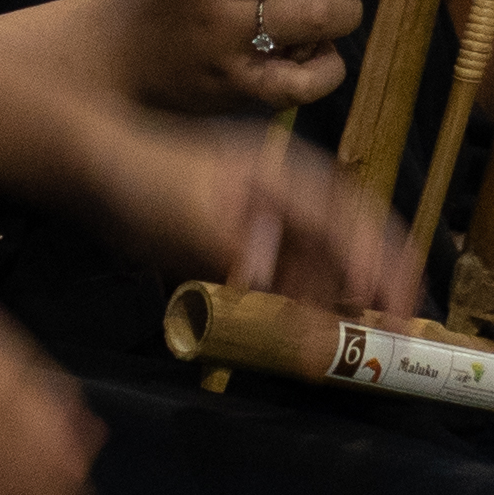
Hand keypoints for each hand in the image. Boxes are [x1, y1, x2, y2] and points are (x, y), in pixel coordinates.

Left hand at [62, 104, 419, 315]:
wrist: (93, 160)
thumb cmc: (142, 177)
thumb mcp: (186, 216)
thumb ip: (235, 252)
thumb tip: (272, 286)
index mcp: (283, 177)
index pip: (350, 222)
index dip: (381, 264)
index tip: (400, 305)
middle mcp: (284, 189)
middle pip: (347, 236)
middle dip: (377, 280)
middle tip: (396, 326)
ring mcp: (263, 207)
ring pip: (319, 254)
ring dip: (338, 293)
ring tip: (351, 334)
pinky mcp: (241, 227)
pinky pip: (286, 263)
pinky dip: (302, 293)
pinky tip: (301, 320)